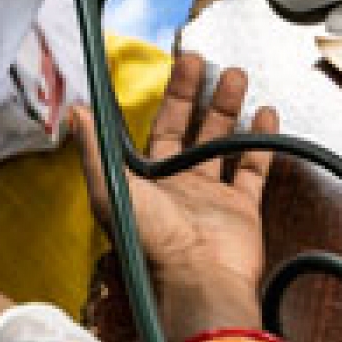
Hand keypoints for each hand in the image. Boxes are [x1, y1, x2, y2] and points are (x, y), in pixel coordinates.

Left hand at [72, 53, 278, 341]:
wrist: (198, 283)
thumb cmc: (151, 243)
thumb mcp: (111, 191)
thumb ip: (95, 150)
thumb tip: (76, 113)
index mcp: (148, 181)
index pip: (158, 127)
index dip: (168, 97)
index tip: (177, 65)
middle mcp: (179, 186)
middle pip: (189, 127)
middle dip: (195, 92)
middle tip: (202, 59)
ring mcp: (211, 197)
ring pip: (221, 142)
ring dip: (228, 108)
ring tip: (236, 75)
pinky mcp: (240, 209)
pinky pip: (252, 168)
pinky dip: (260, 141)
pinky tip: (265, 114)